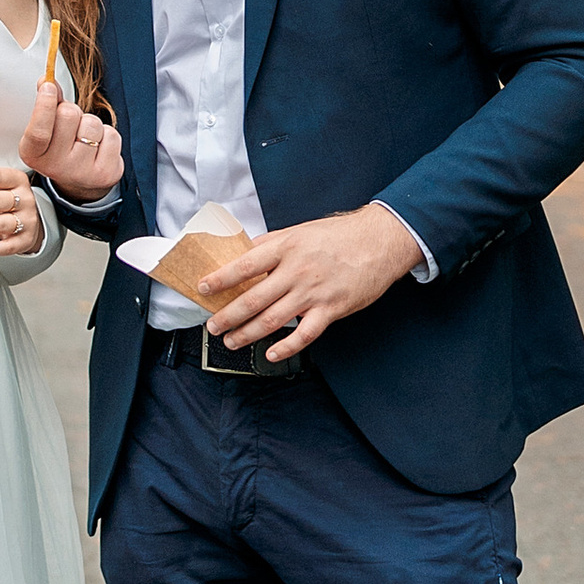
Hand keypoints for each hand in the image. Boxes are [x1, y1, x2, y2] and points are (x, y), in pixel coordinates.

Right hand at [19, 80, 123, 203]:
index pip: (38, 130)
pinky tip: (99, 147)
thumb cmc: (62, 147)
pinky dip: (108, 135)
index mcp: (33, 154)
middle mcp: (55, 168)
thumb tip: (46, 80)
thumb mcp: (48, 128)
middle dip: (73, 111)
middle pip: (68, 116)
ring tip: (85, 137)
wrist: (80, 181)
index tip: (49, 86)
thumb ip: (47, 104)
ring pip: (92, 124)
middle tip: (71, 123)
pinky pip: (112, 136)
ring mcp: (81, 173)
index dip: (45, 105)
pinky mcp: (105, 174)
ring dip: (91, 124)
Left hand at [199, 203, 421, 360]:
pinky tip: (270, 354)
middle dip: (228, 316)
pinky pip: (304, 335)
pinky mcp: (331, 310)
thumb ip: (272, 244)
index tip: (203, 288)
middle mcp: (296, 271)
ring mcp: (313, 292)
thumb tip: (243, 253)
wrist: (380, 241)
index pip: (244, 265)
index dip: (220, 279)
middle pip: (253, 299)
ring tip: (231, 341)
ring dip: (247, 334)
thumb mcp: (300, 230)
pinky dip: (285, 347)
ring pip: (272, 320)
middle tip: (212, 325)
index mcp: (286, 247)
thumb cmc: (340, 234)